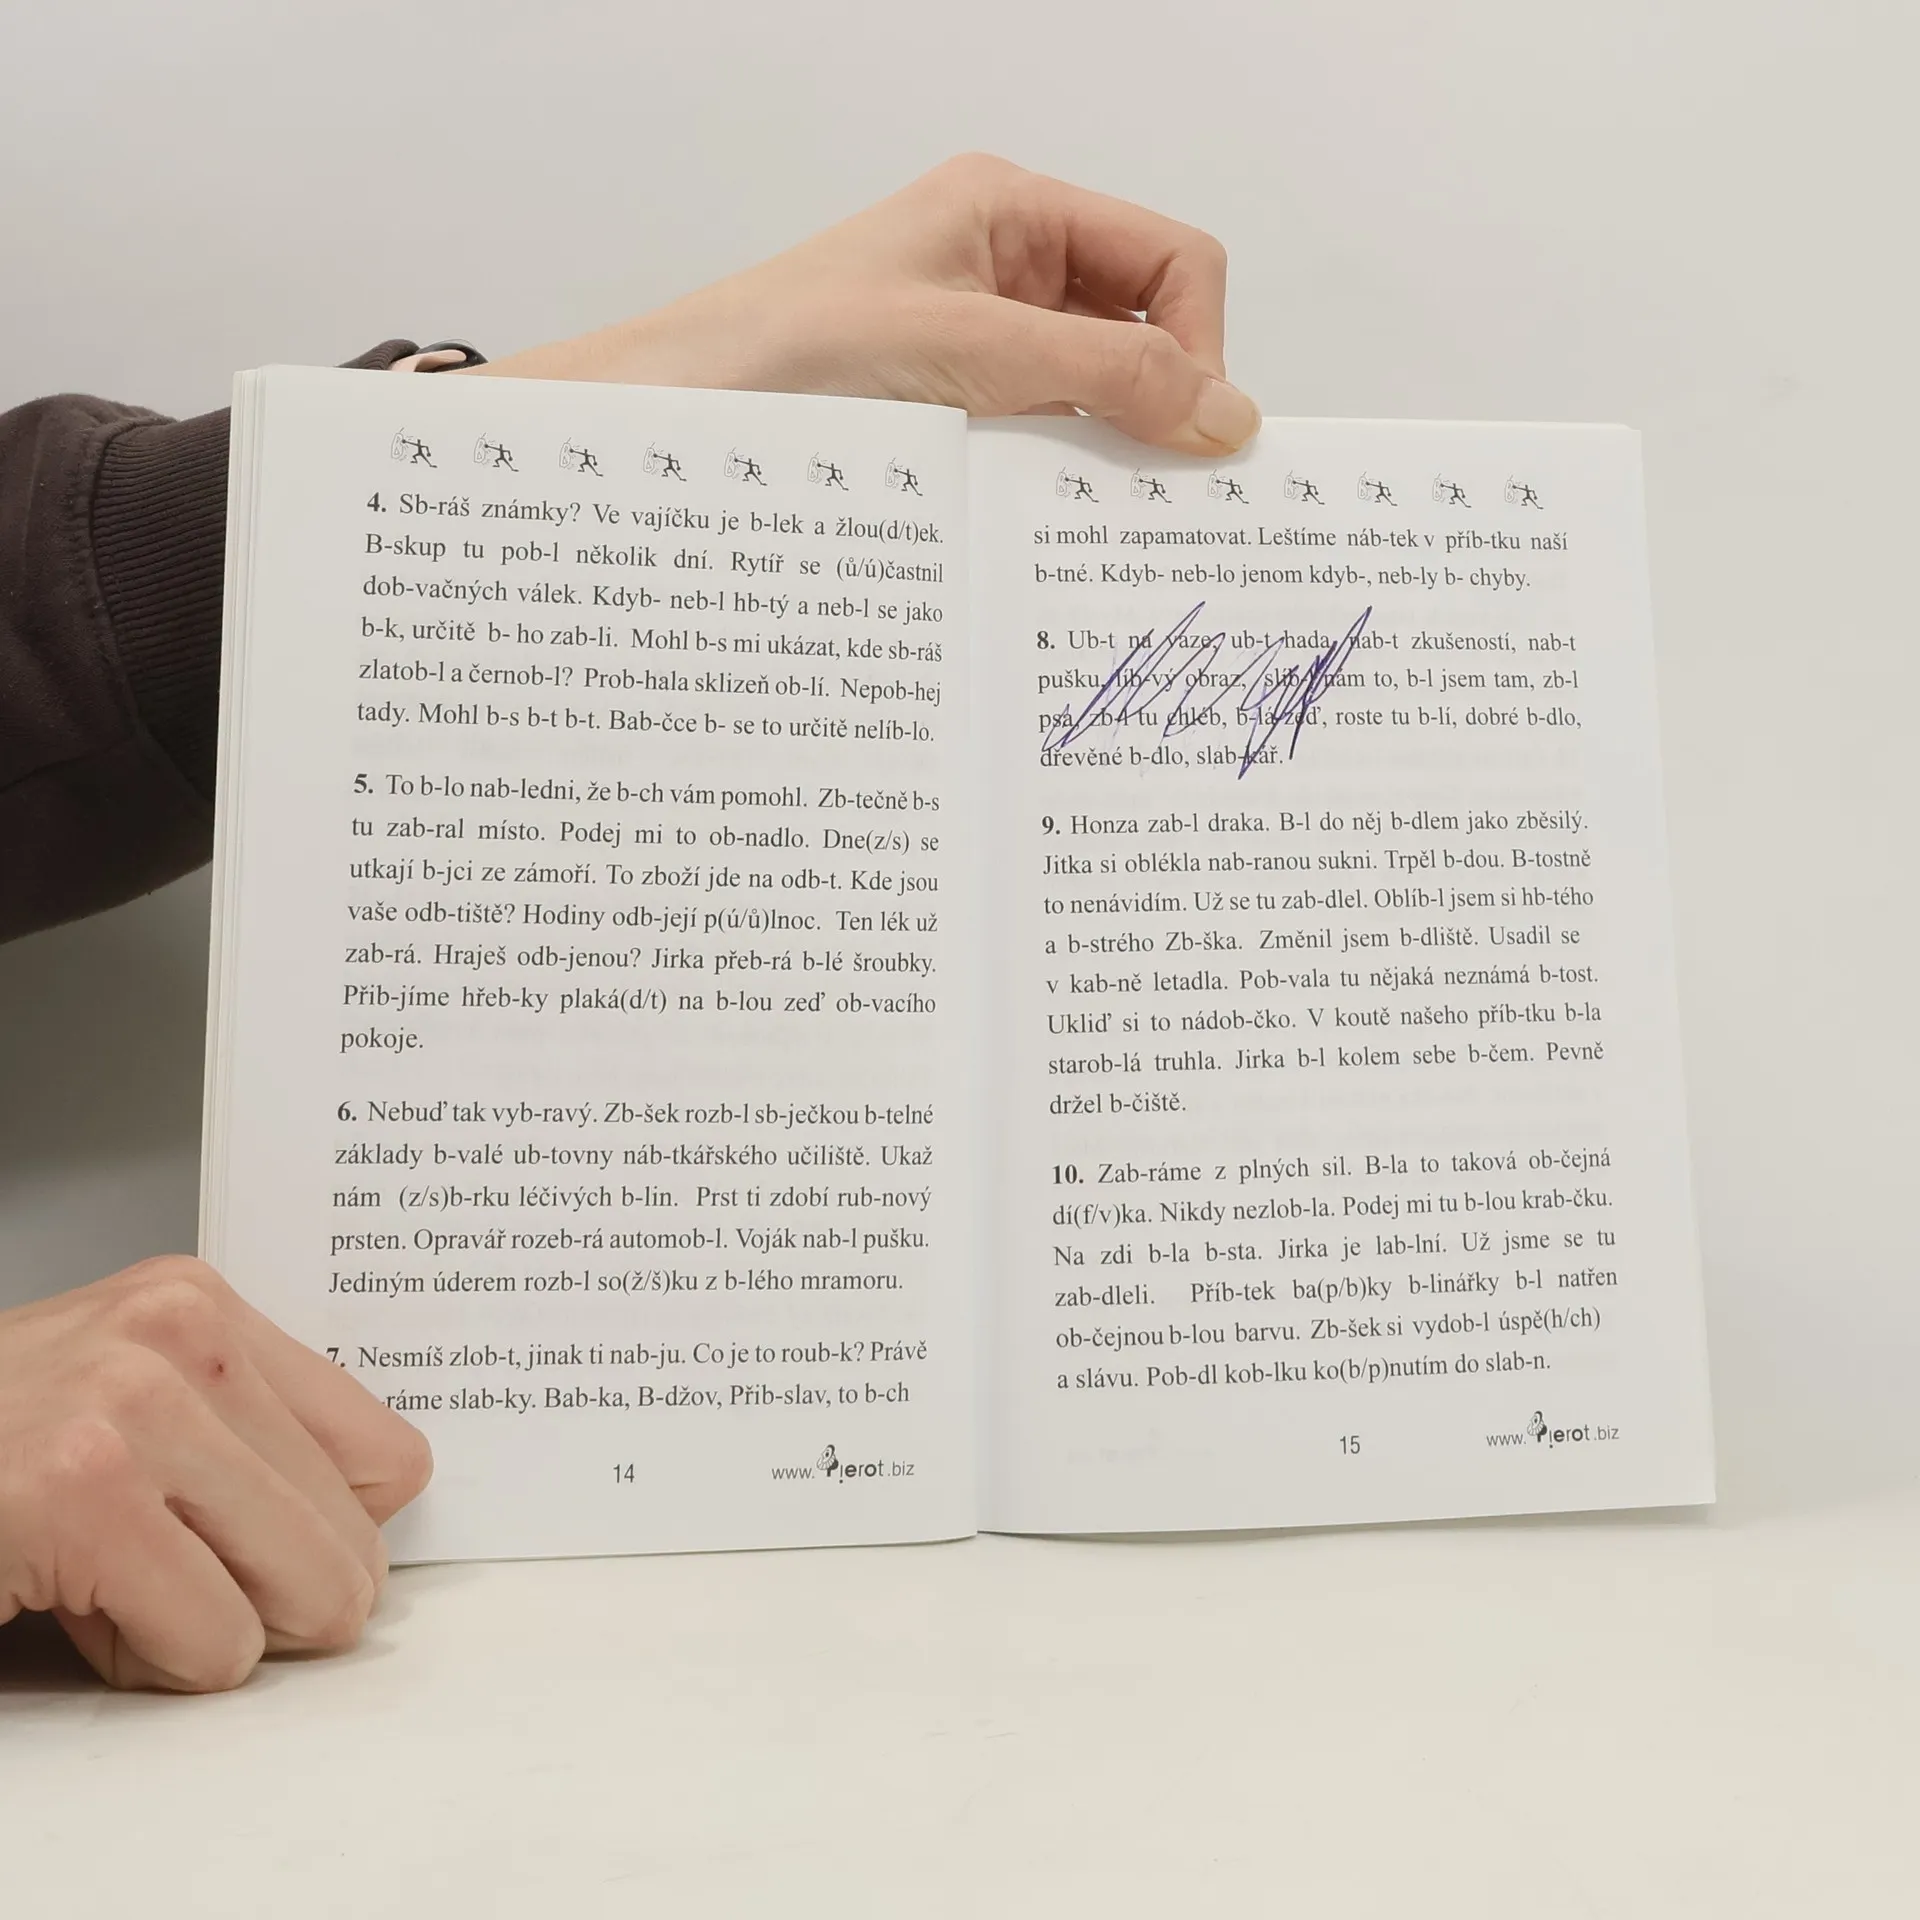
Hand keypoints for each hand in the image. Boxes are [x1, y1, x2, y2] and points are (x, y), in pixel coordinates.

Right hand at [0, 1257, 430, 1691]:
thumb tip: (369, 1542)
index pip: (389, 1455)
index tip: (266, 1556)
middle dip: (271, 1601)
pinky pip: (215, 1642)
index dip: (335, 1535)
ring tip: (109, 1587)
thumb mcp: (126, 1408)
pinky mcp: (80, 1491)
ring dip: (207, 1634)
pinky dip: (150, 1665)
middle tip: (165, 1584)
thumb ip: (242, 1443)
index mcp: (201, 1308)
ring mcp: (132, 1408)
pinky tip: (68, 1609)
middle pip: (356, 1538)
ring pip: (306, 1594)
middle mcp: (179, 1336)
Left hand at [474, 153, 1259, 455]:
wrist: (678, 414)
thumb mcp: (972, 351)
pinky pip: (1040, 437)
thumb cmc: (789, 350)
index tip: (1191, 428)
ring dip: (1103, 448)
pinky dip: (1056, 476)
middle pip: (1141, 328)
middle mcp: (1001, 268)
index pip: (1170, 260)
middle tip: (1157, 484)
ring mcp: (975, 342)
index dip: (1198, 340)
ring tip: (1087, 507)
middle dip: (1158, 401)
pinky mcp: (949, 410)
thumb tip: (1227, 413)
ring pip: (1093, 393)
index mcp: (1011, 212)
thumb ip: (1109, 375)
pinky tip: (1039, 517)